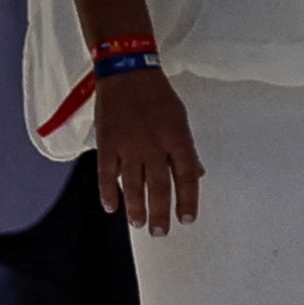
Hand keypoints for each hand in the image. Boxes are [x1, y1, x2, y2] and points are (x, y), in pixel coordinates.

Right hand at [93, 68, 203, 234]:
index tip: (187, 218)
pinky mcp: (106, 144)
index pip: (187, 176)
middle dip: (161, 213)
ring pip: (133, 186)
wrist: (126, 72)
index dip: (188, 200)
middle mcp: (154, 145)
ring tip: (139, 224)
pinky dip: (108, 193)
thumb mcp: (180, 118)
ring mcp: (128, 146)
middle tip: (161, 232)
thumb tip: (197, 174)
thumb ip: (187, 148)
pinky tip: (112, 207)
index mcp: (177, 138)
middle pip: (160, 187)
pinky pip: (106, 175)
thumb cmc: (157, 94)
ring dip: (136, 208)